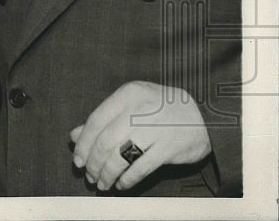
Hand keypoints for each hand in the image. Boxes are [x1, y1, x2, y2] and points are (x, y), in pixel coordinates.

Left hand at [70, 80, 211, 191]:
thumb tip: (74, 136)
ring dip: (107, 173)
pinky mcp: (170, 148)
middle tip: (89, 175)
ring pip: (121, 156)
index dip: (83, 143)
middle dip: (93, 162)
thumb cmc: (160, 110)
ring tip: (102, 183)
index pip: (96, 120)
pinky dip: (127, 179)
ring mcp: (156, 129)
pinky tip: (120, 184)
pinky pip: (141, 168)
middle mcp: (140, 109)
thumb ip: (104, 119)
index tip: (77, 159)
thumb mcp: (131, 105)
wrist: (205, 116)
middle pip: (105, 141)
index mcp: (128, 94)